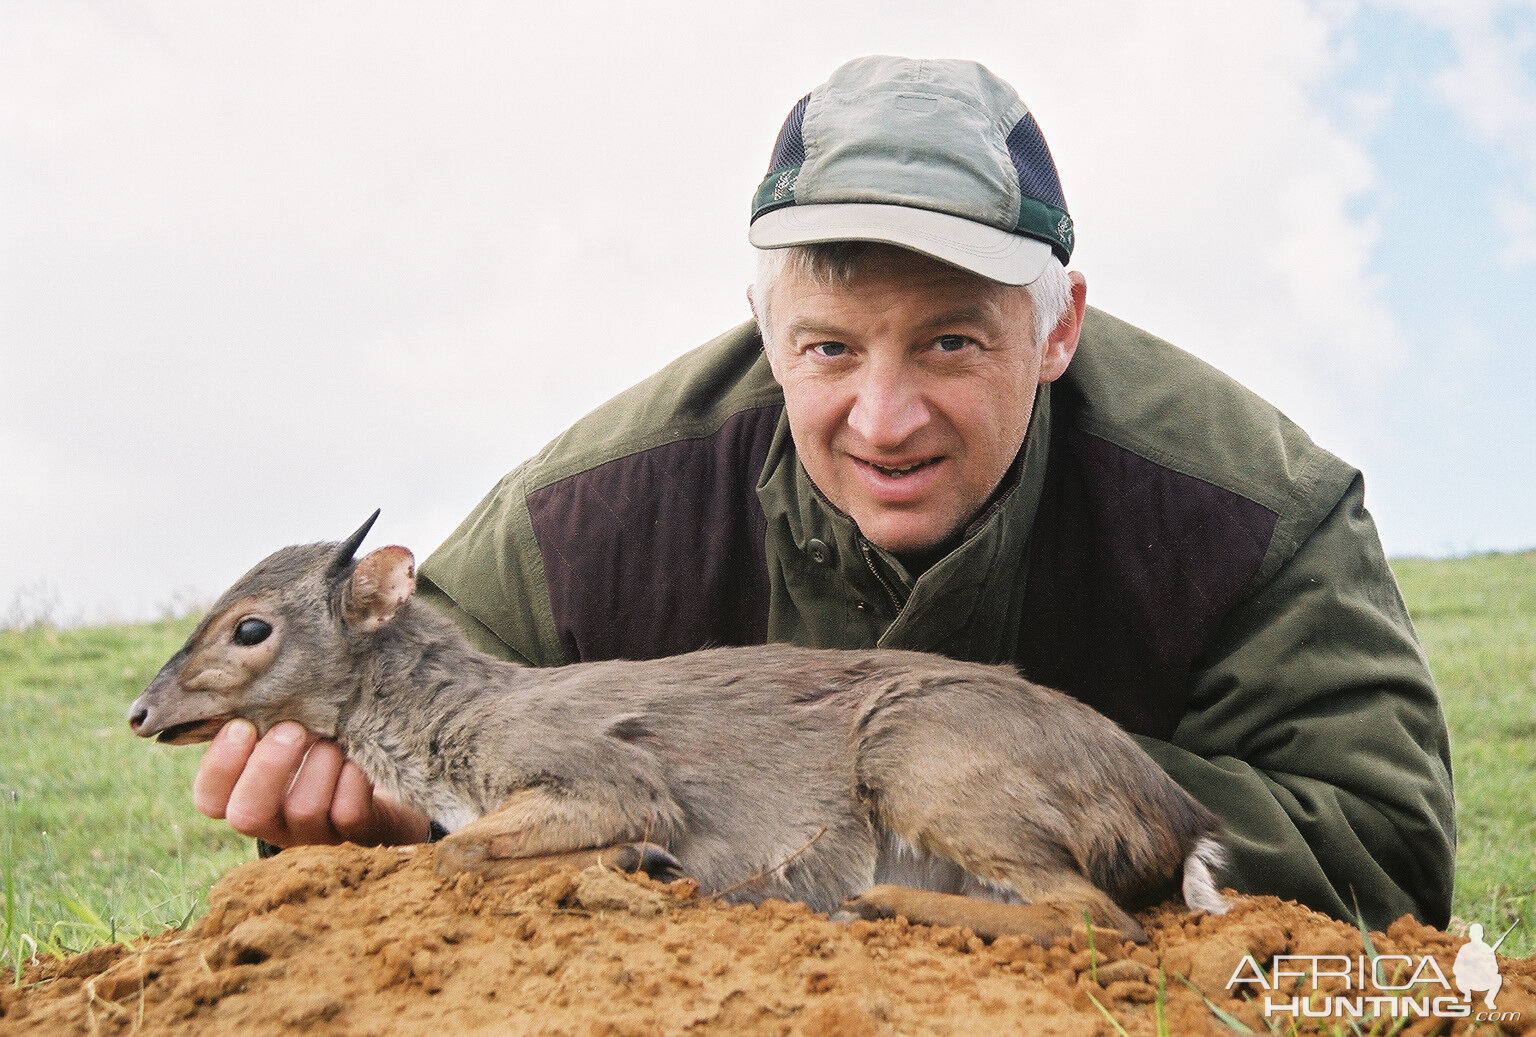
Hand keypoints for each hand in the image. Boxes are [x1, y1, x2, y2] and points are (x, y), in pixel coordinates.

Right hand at [193, 719, 431, 847]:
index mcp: (244, 798)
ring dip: (319, 764)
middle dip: (268, 768)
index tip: (241, 725)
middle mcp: (273, 823)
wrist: (379, 774)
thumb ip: (260, 719)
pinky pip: (347, 812)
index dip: (220, 766)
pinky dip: (353, 778)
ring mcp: (314, 834)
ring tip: (332, 737)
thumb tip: (237, 683)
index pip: (209, 800)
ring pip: (303, 809)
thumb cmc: (318, 741)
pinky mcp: (355, 834)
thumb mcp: (285, 732)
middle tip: (291, 729)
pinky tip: (357, 757)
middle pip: (248, 815)